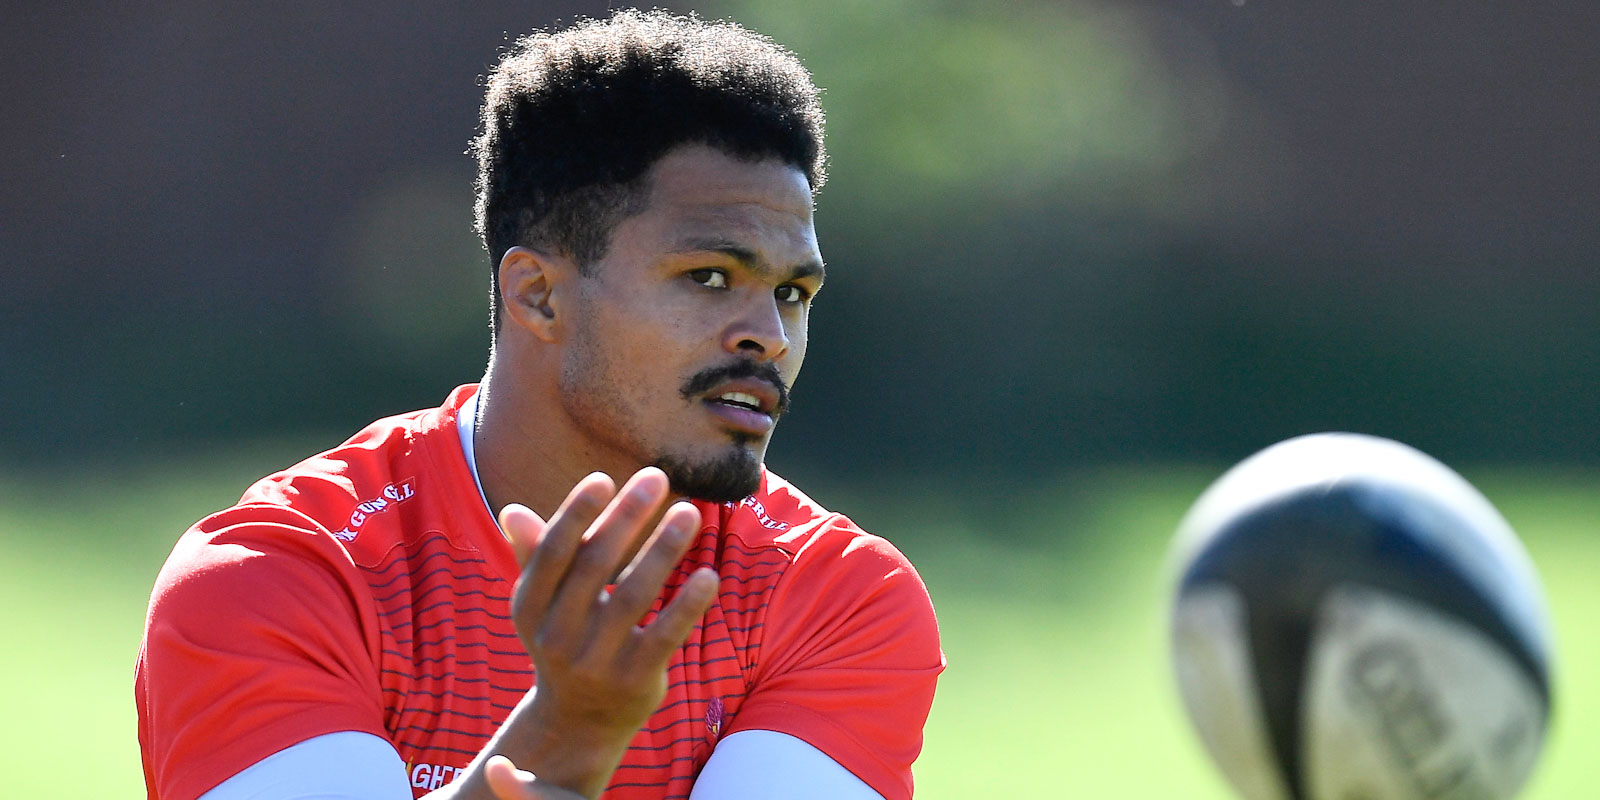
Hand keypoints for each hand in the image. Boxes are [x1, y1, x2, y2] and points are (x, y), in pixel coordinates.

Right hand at [498, 467, 718, 796]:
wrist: (578, 721)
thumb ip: (536, 556)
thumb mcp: (544, 604)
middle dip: (627, 517)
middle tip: (657, 477)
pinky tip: (708, 573)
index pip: (553, 553)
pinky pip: (665, 635)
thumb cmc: (566, 639)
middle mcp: (556, 636)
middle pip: (595, 566)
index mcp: (528, 608)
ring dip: (663, 549)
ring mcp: (596, 662)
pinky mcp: (634, 680)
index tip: (603, 479)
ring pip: (634, 596)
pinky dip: (687, 604)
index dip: (575, 514)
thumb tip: (512, 512)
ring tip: (689, 513)